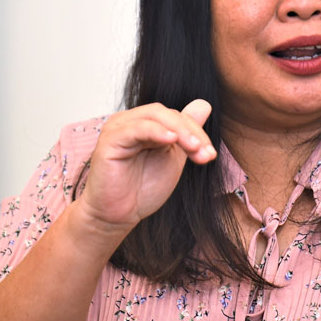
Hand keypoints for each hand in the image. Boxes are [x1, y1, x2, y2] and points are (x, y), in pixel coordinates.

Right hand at [73, 99, 215, 240]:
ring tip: (194, 149)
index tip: (211, 155)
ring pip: (155, 116)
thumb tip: (204, 104)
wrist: (118, 216)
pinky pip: (136, 128)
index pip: (176, 116)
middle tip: (206, 153)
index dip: (197, 132)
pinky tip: (171, 140)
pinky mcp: (110, 139)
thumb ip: (186, 133)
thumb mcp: (173, 157)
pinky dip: (156, 131)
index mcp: (145, 124)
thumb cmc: (142, 189)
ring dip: (180, 132)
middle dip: (191, 132)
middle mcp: (131, 121)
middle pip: (167, 114)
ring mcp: (119, 128)